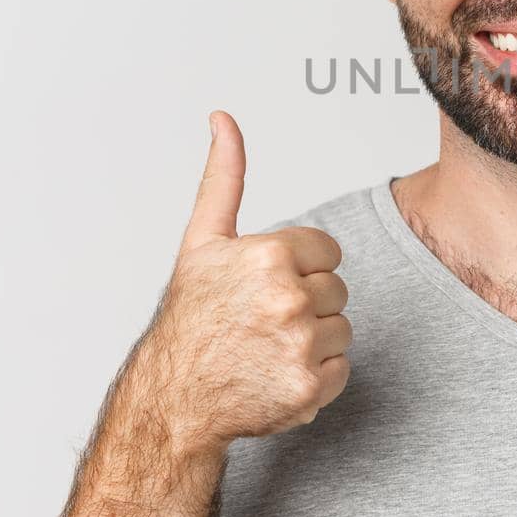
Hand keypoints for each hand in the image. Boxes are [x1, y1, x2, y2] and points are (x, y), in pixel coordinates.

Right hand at [127, 110, 352, 456]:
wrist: (174, 398)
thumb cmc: (191, 316)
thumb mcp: (204, 240)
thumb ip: (224, 176)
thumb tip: (223, 117)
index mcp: (270, 254)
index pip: (328, 252)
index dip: (299, 267)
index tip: (264, 285)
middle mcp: (287, 298)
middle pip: (337, 290)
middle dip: (307, 303)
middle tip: (261, 320)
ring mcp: (299, 346)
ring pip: (342, 329)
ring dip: (314, 340)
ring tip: (268, 347)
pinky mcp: (308, 389)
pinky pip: (341, 369)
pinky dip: (316, 376)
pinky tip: (277, 375)